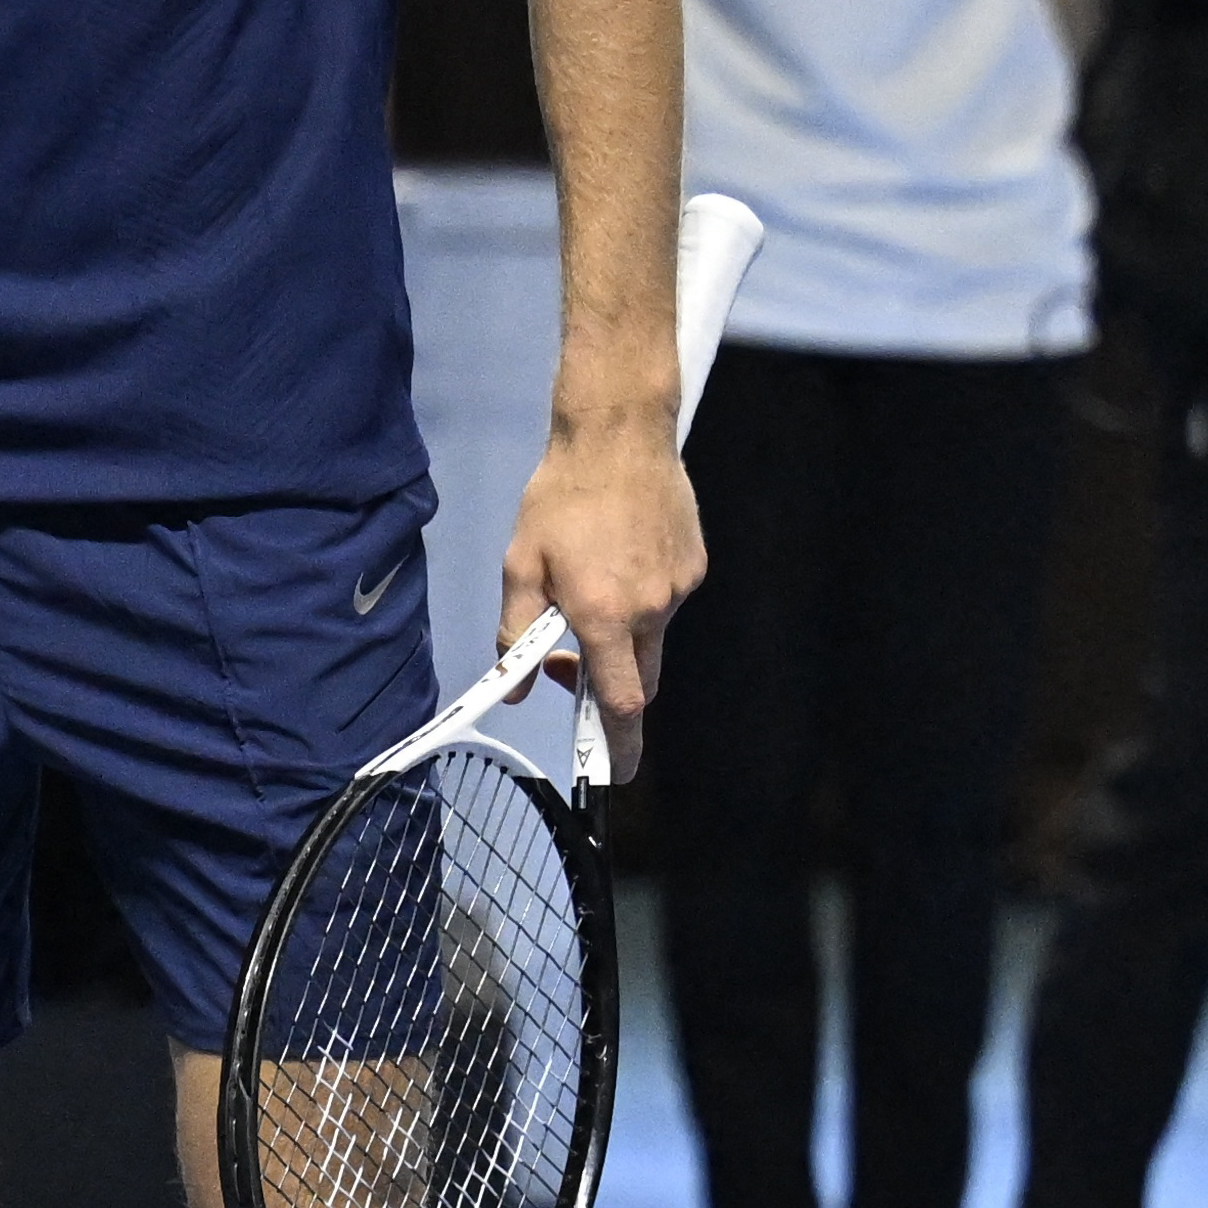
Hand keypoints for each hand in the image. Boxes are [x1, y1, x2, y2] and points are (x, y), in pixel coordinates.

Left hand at [500, 419, 706, 773]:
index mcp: (605, 616)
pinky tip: (619, 557)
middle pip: (639, 681)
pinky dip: (642, 599)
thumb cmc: (561, 498)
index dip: (618, 744)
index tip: (616, 771)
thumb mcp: (520, 566)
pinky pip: (666, 603)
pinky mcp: (695, 567)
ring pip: (652, 640)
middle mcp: (650, 610)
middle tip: (567, 657)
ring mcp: (679, 589)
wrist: (619, 435)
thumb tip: (513, 686)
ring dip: (622, 633)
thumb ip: (515, 633)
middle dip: (608, 685)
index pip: (619, 702)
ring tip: (590, 580)